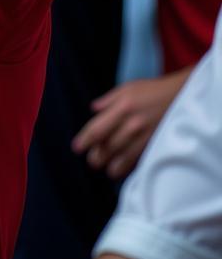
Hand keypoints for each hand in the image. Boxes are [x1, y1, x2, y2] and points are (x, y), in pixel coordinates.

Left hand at [72, 68, 191, 179]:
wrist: (182, 96)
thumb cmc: (152, 90)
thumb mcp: (128, 88)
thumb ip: (108, 99)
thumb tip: (93, 109)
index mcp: (122, 108)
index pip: (98, 129)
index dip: (85, 140)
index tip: (77, 148)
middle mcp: (132, 123)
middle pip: (109, 146)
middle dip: (97, 157)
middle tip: (92, 162)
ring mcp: (146, 135)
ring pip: (124, 156)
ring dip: (112, 166)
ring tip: (106, 170)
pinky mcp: (157, 143)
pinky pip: (141, 158)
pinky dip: (130, 166)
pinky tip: (124, 170)